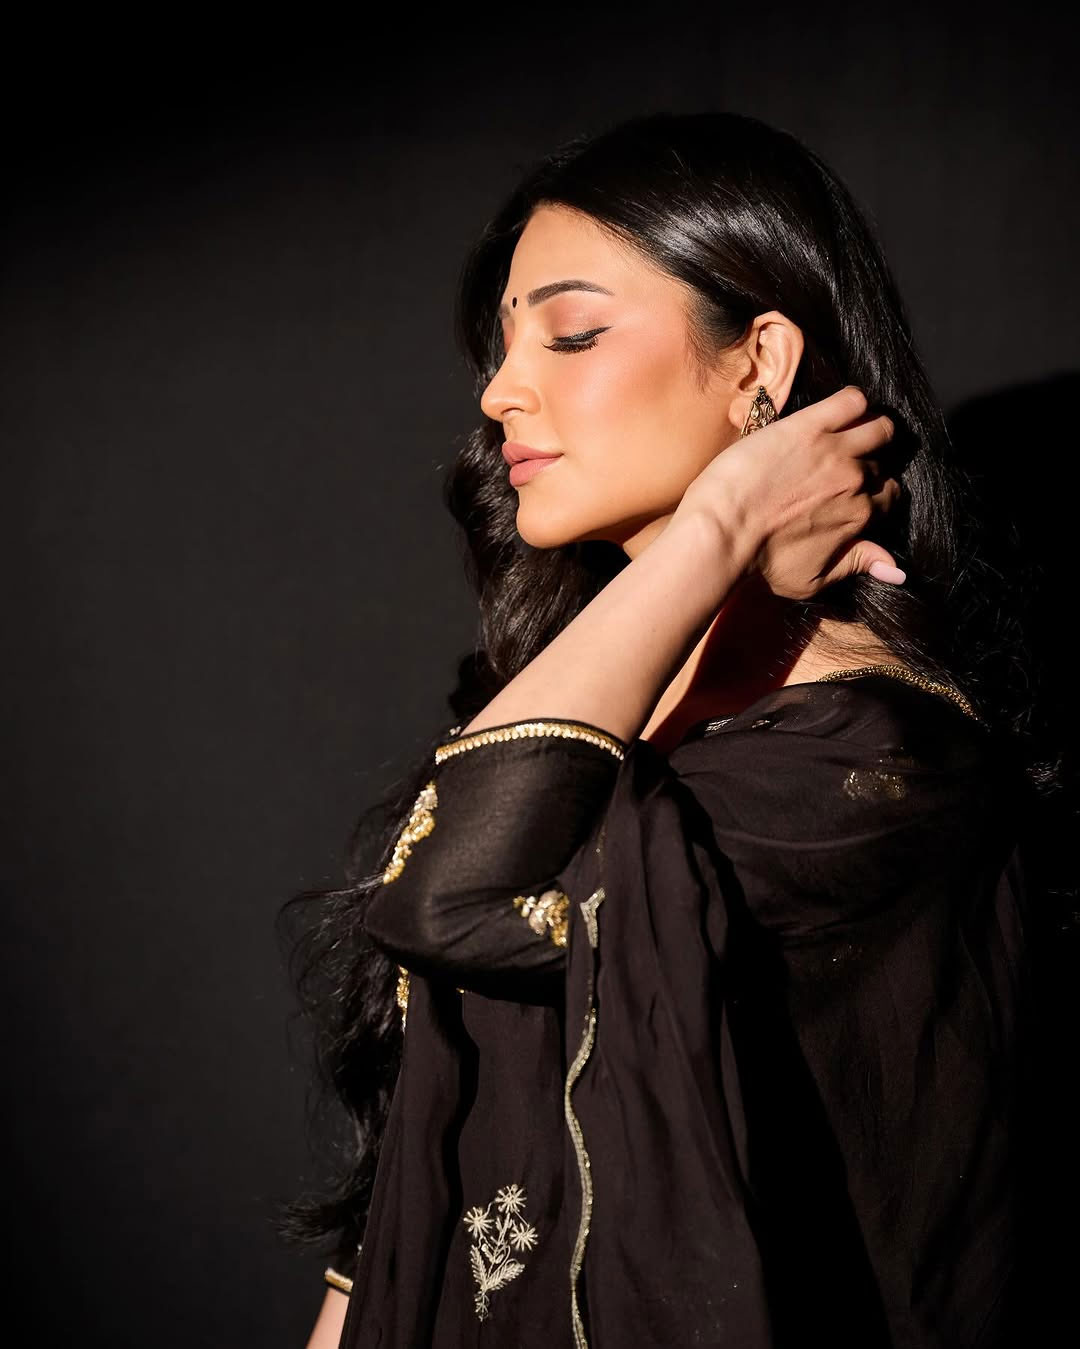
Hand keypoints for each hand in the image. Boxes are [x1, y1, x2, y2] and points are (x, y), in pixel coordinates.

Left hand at [673, 385, 904, 598]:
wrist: (722, 533)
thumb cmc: (761, 564)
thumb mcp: (814, 579)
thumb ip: (858, 564)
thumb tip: (898, 572)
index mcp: (860, 515)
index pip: (889, 494)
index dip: (875, 491)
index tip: (857, 490)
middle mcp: (855, 481)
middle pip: (881, 462)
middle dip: (869, 462)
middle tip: (843, 464)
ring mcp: (834, 449)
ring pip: (878, 427)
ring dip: (871, 429)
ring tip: (851, 433)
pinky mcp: (808, 426)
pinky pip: (852, 401)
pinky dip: (854, 401)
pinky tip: (840, 411)